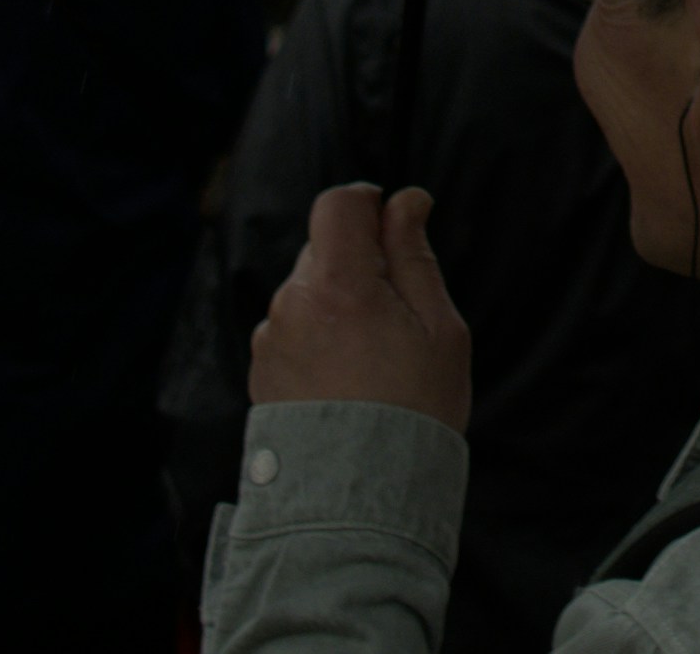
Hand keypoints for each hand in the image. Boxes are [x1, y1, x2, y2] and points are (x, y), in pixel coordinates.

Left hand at [248, 185, 468, 431]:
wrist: (361, 498)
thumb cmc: (415, 409)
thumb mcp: (439, 328)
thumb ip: (414, 255)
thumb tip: (405, 201)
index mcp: (339, 285)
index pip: (337, 204)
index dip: (367, 204)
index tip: (393, 226)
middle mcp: (292, 304)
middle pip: (323, 247)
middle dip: (358, 262)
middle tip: (395, 315)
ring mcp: (270, 340)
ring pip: (306, 290)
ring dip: (335, 301)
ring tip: (369, 358)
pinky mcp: (261, 372)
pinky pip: (290, 329)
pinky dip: (316, 336)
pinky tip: (344, 378)